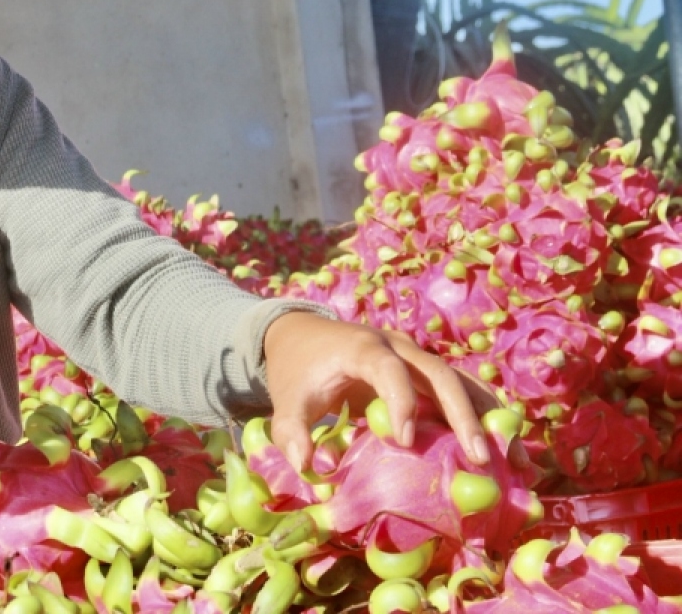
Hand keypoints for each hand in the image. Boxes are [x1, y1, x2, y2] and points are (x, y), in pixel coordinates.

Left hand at [262, 312, 515, 472]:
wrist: (303, 336)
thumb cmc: (297, 369)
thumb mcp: (287, 400)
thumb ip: (290, 432)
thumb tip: (307, 466)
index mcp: (361, 348)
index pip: (388, 369)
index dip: (400, 401)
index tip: (404, 440)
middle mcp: (396, 346)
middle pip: (439, 372)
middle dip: (462, 414)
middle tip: (479, 458)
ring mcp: (415, 356)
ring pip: (461, 379)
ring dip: (489, 416)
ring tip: (515, 459)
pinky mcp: (425, 371)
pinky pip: (462, 388)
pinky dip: (485, 415)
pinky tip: (508, 449)